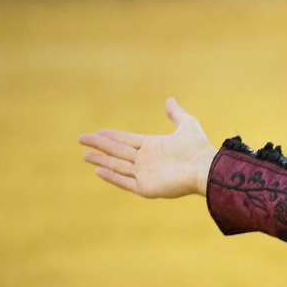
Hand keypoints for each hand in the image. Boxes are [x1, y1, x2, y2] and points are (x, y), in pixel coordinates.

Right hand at [79, 97, 214, 198]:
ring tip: (84, 156)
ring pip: (117, 166)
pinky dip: (111, 177)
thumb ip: (176, 114)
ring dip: (101, 160)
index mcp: (154, 146)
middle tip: (81, 139)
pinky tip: (98, 171)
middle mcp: (147, 160)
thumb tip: (169, 99)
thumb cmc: (198, 148)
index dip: (112, 136)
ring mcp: (145, 174)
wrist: (205, 168)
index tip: (98, 131)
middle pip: (117, 151)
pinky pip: (124, 181)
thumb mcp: (187, 125)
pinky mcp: (146, 187)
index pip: (127, 140)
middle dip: (99, 145)